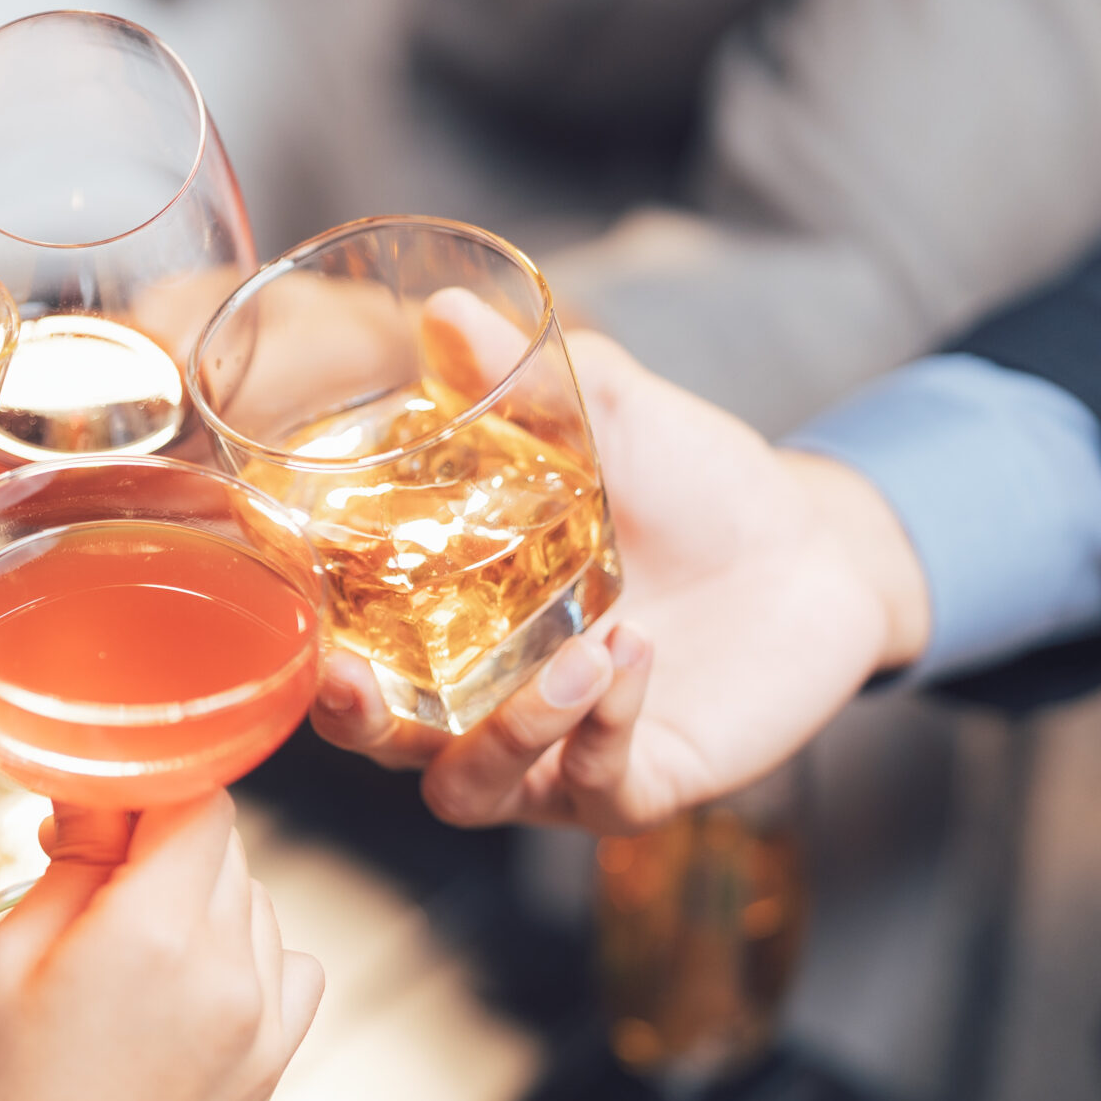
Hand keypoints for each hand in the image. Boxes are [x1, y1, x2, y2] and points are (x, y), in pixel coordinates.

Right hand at [0, 794, 324, 1100]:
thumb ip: (70, 863)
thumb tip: (105, 798)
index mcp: (160, 934)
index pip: (196, 797)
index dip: (141, 786)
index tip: (85, 808)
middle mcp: (235, 972)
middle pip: (225, 847)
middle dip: (157, 844)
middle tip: (76, 882)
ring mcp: (266, 1028)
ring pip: (254, 904)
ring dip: (197, 900)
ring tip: (116, 955)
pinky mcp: (272, 1071)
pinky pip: (282, 969)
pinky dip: (239, 958)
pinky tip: (172, 993)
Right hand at [311, 301, 930, 831]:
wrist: (816, 545)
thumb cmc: (694, 485)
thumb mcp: (609, 419)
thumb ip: (525, 379)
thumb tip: (443, 311)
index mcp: (446, 620)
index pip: (343, 651)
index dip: (300, 647)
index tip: (283, 610)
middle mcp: (479, 700)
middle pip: (380, 743)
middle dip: (355, 721)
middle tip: (354, 681)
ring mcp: (552, 755)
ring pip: (471, 789)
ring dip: (507, 732)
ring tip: (581, 651)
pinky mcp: (633, 786)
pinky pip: (591, 786)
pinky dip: (602, 725)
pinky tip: (635, 655)